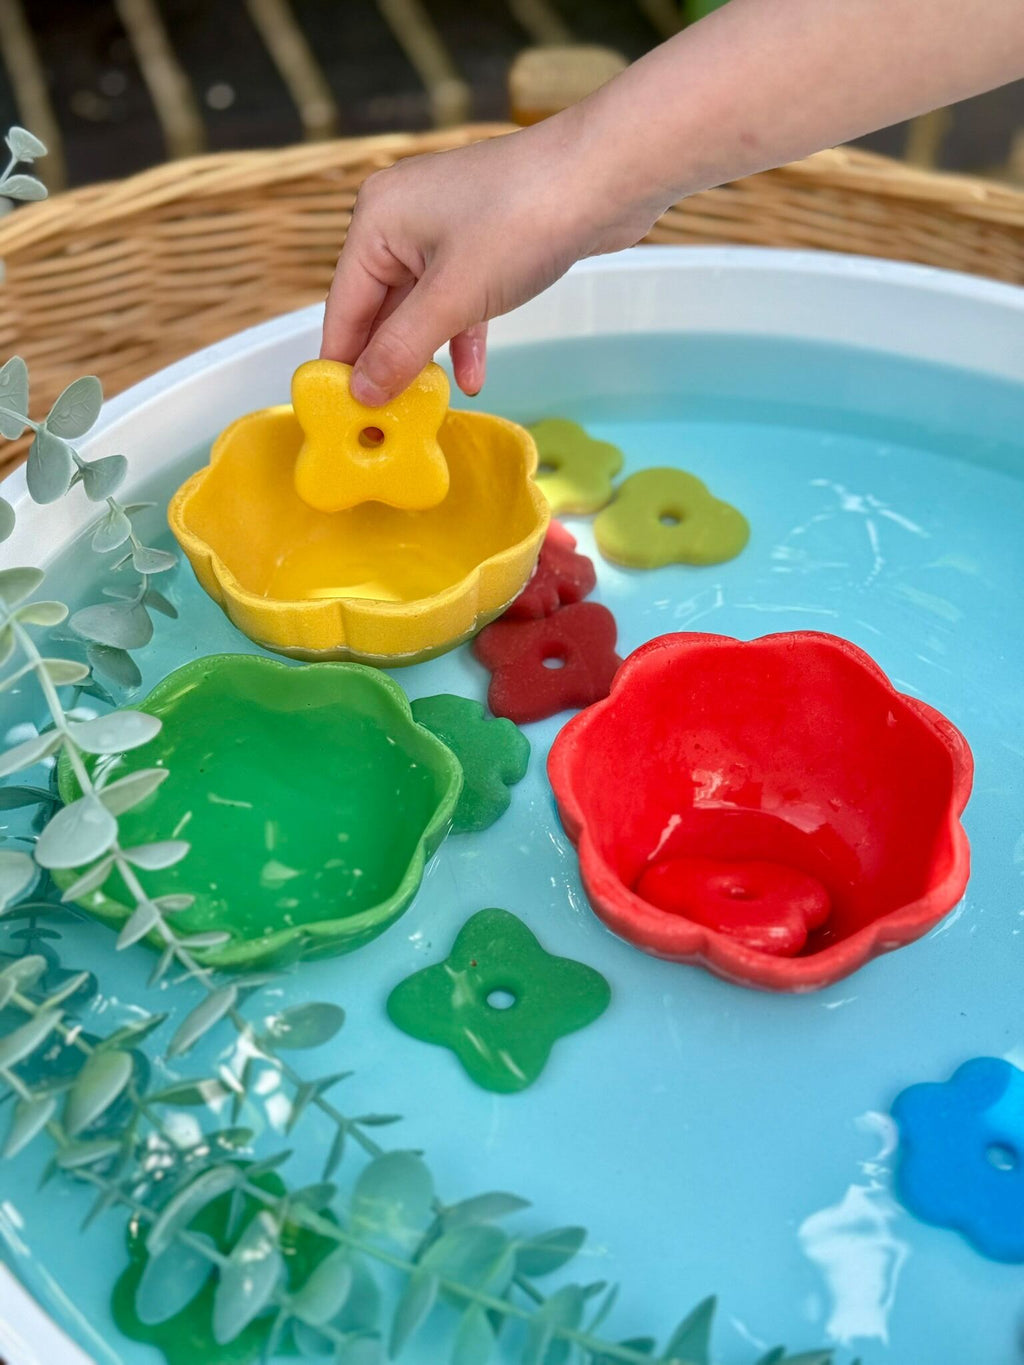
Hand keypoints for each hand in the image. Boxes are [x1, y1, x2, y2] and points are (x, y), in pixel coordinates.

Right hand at [320, 110, 660, 405]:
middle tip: (387, 422)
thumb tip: (363, 393)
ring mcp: (443, 228)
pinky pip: (457, 299)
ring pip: (421, 308)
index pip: (344, 308)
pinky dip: (463, 336)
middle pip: (380, 310)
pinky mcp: (483, 240)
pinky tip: (472, 376)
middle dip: (389, 363)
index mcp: (377, 220)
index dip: (344, 364)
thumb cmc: (524, 221)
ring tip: (425, 406)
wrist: (606, 176)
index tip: (345, 415)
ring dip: (427, 356)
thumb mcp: (453, 298)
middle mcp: (401, 218)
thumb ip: (402, 349)